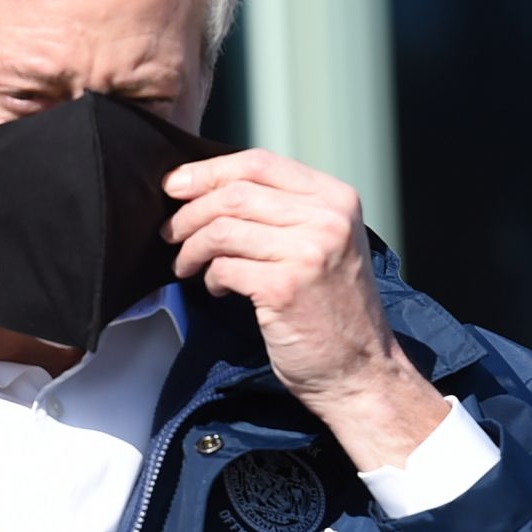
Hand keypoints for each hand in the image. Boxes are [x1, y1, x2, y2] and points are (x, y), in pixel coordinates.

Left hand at [163, 149, 449, 469]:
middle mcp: (327, 219)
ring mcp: (308, 252)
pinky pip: (224, 267)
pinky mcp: (284, 288)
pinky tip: (218, 288)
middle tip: (171, 232)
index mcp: (336, 199)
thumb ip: (285, 211)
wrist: (360, 369)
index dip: (208, 171)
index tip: (176, 185)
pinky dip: (211, 277)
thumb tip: (211, 189)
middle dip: (190, 211)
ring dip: (192, 247)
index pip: (259, 162)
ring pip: (223, 229)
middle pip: (235, 193)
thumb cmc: (334, 309)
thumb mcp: (325, 243)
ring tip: (187, 265)